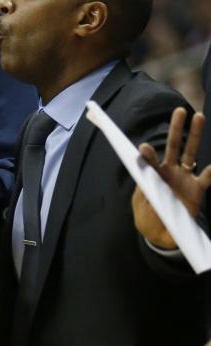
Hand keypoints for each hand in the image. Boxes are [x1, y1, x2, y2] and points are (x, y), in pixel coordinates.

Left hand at [132, 108, 210, 249]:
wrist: (162, 235)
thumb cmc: (147, 217)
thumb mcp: (141, 205)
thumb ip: (143, 190)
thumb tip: (143, 177)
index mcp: (153, 174)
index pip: (150, 160)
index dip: (148, 154)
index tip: (144, 148)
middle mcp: (169, 171)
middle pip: (173, 146)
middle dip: (176, 128)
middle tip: (179, 110)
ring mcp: (185, 178)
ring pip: (191, 153)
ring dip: (194, 136)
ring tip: (199, 117)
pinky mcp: (197, 189)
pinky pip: (206, 178)